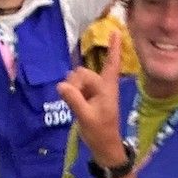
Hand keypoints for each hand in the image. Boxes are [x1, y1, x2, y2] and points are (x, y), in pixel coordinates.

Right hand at [57, 29, 127, 163]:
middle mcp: (101, 86)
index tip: (116, 31)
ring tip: (77, 106)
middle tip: (77, 103)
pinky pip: (74, 88)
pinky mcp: (87, 97)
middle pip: (82, 73)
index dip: (113, 48)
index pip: (111, 64)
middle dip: (75, 84)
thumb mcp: (86, 117)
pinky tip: (74, 105)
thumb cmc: (100, 132)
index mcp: (107, 88)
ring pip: (76, 80)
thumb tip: (61, 85)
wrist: (104, 146)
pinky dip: (71, 93)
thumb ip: (74, 100)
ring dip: (72, 90)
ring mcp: (94, 91)